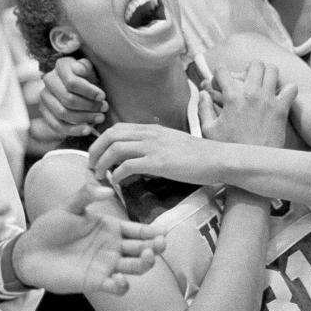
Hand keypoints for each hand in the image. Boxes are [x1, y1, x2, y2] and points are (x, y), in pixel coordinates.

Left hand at [15, 182, 164, 294]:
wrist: (30, 251)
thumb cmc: (50, 227)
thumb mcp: (69, 206)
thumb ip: (87, 195)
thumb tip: (107, 188)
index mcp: (109, 228)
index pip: (136, 230)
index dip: (151, 231)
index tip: (163, 230)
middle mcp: (112, 247)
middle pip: (141, 249)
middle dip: (155, 247)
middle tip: (160, 244)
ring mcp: (106, 265)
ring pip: (135, 267)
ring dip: (145, 264)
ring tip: (147, 257)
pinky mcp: (96, 282)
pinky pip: (116, 287)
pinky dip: (121, 286)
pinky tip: (118, 279)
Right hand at [39, 57, 107, 136]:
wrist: (77, 84)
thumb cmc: (87, 76)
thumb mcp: (89, 69)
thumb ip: (86, 67)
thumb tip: (78, 69)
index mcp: (61, 66)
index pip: (72, 82)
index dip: (89, 91)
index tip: (102, 97)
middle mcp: (49, 80)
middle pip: (68, 99)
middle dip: (89, 106)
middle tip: (104, 108)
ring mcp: (44, 97)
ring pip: (62, 113)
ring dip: (84, 118)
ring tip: (99, 118)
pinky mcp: (45, 112)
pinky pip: (57, 125)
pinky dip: (73, 130)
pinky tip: (87, 130)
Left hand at [88, 123, 222, 183]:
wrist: (218, 158)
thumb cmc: (198, 155)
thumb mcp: (172, 143)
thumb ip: (154, 145)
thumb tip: (139, 158)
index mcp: (152, 128)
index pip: (117, 128)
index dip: (101, 141)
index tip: (97, 155)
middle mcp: (150, 133)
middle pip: (111, 135)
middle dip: (95, 150)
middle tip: (91, 166)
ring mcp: (154, 146)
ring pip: (115, 148)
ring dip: (102, 163)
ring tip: (99, 176)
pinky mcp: (159, 162)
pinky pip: (128, 166)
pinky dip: (117, 175)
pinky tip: (117, 183)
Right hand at [200, 61, 296, 147]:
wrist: (251, 163)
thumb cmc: (229, 148)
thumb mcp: (208, 130)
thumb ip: (203, 108)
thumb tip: (203, 94)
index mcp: (232, 96)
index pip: (222, 70)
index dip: (219, 74)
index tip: (220, 83)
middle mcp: (251, 93)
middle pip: (254, 64)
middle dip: (248, 69)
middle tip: (246, 80)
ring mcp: (268, 100)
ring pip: (273, 70)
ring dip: (268, 75)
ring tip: (263, 85)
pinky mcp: (282, 109)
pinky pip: (291, 89)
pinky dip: (287, 90)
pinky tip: (279, 97)